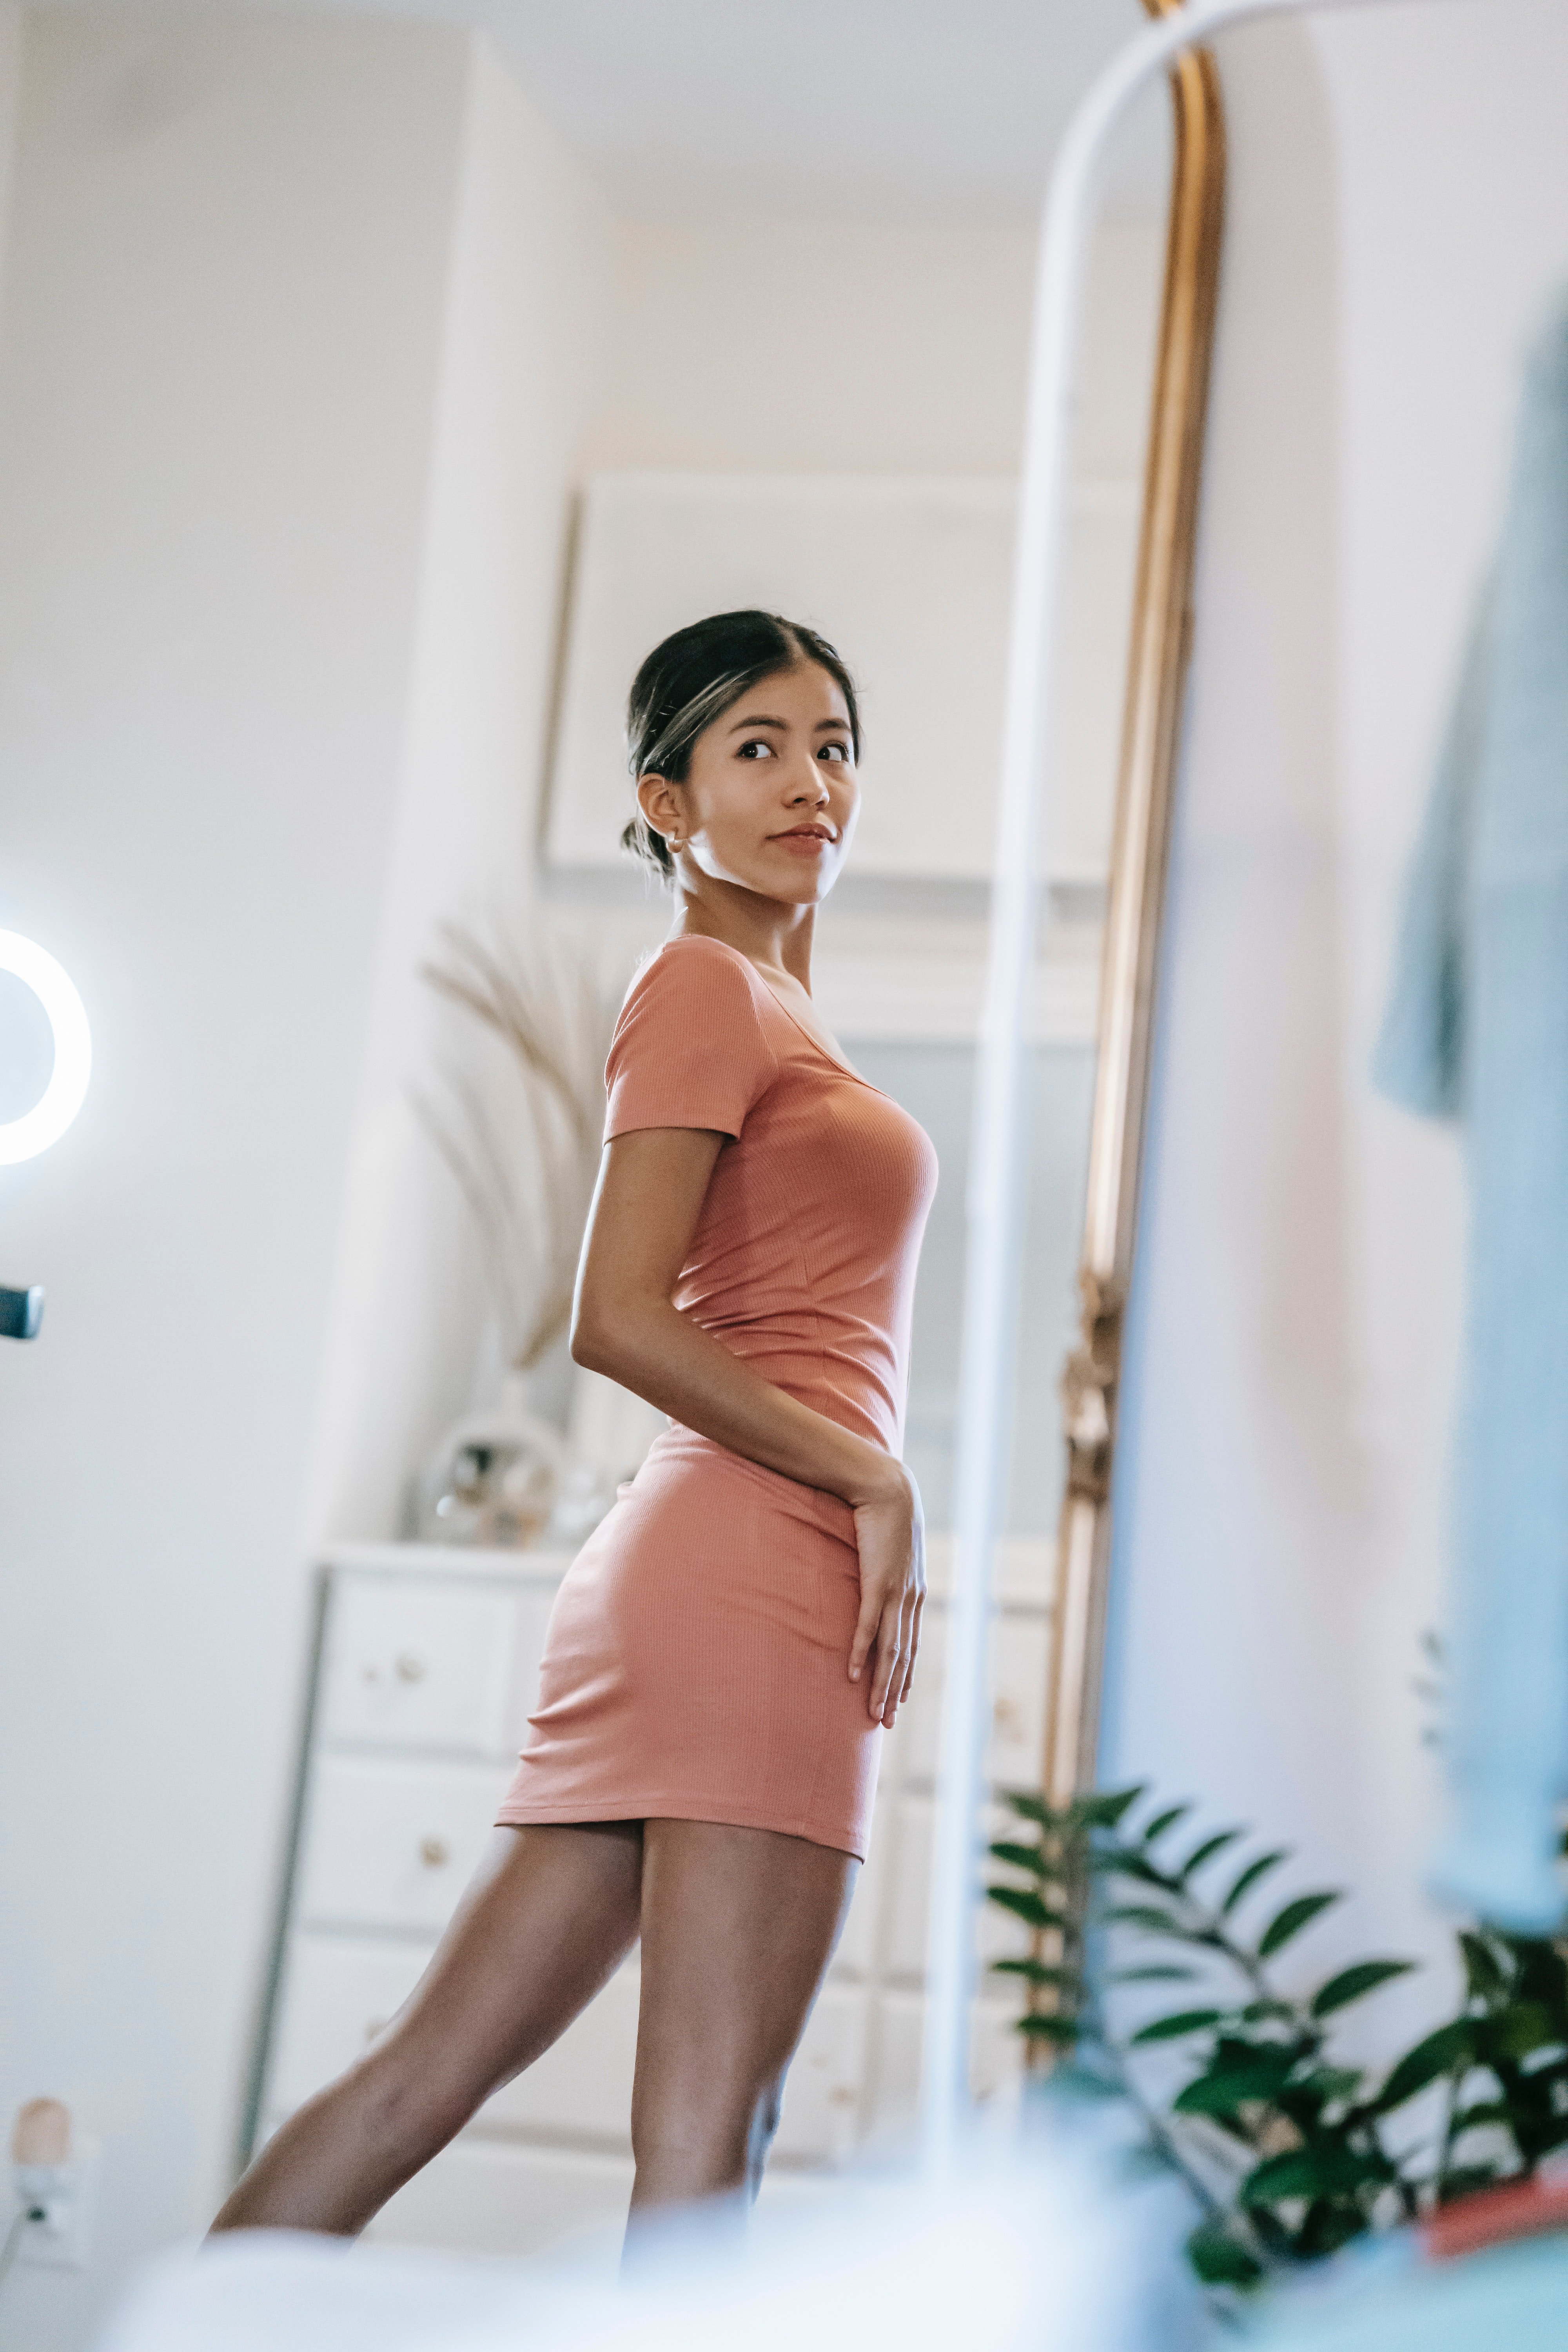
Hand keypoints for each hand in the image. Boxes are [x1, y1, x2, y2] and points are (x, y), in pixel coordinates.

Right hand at [848, 1462, 925, 1727]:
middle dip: (895, 1691)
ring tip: (873, 1712)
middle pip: (903, 1656)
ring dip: (881, 1684)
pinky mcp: (878, 1582)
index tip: (899, 1700)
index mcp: (913, 1593)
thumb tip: (878, 1581)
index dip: (906, 1675)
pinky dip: (861, 1652)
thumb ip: (886, 1570)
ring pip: (890, 1649)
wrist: (888, 1487)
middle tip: (885, 1722)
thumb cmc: (886, 1515)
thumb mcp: (891, 1550)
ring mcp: (895, 1592)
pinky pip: (868, 1626)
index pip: (911, 1644)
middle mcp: (909, 1598)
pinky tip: (852, 1674)